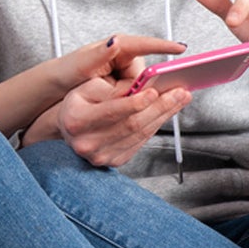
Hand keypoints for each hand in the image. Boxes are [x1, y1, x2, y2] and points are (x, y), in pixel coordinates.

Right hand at [46, 36, 191, 168]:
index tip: (155, 91)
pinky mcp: (114, 161)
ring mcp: (101, 156)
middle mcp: (88, 143)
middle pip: (132, 124)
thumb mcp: (86, 87)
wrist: (69, 128)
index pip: (112, 111)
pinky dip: (156, 125)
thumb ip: (111, 88)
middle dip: (160, 106)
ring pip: (140, 134)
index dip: (136, 101)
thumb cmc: (78, 104)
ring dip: (164, 115)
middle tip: (179, 92)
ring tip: (179, 99)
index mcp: (76, 120)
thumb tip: (141, 86)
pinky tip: (166, 112)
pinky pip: (141, 142)